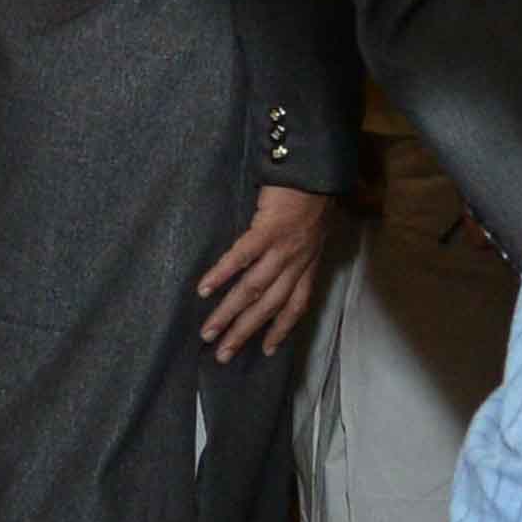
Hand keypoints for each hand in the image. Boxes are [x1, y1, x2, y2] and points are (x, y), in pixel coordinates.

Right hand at [194, 179, 347, 361]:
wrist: (317, 166)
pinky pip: (242, 257)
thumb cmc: (314, 194)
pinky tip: (204, 289)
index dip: (281, 330)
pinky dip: (222, 274)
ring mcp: (283, 248)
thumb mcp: (316, 228)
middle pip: (270, 307)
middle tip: (223, 355)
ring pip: (254, 290)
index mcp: (309, 264)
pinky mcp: (267, 229)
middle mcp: (298, 262)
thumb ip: (301, 248)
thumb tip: (280, 262)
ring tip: (208, 332)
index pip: (296, 306)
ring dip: (230, 314)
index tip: (266, 351)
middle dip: (245, 333)